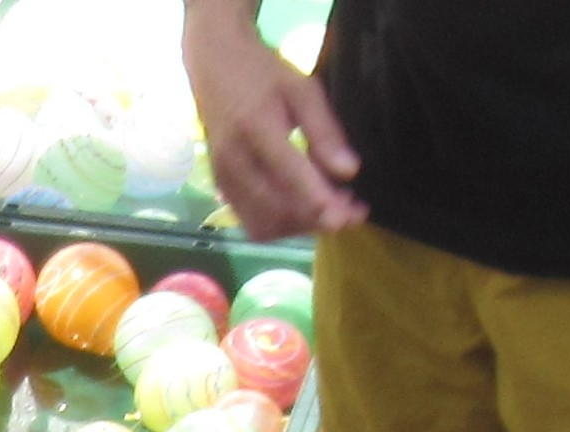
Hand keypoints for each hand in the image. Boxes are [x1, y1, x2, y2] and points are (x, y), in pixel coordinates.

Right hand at [184, 0, 363, 238]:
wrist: (215, 67)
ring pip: (265, 225)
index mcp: (255, 128)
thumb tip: (349, 172)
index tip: (346, 218)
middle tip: (354, 211)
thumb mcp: (302, 90)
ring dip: (302, 226)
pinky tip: (306, 210)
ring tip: (333, 209)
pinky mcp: (222, 190)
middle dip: (317, 219)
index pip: (289, 174)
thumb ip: (325, 131)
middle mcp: (234, 161)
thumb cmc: (263, 74)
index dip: (318, 201)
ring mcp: (224, 180)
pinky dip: (284, 225)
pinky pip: (253, 223)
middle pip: (277, 209)